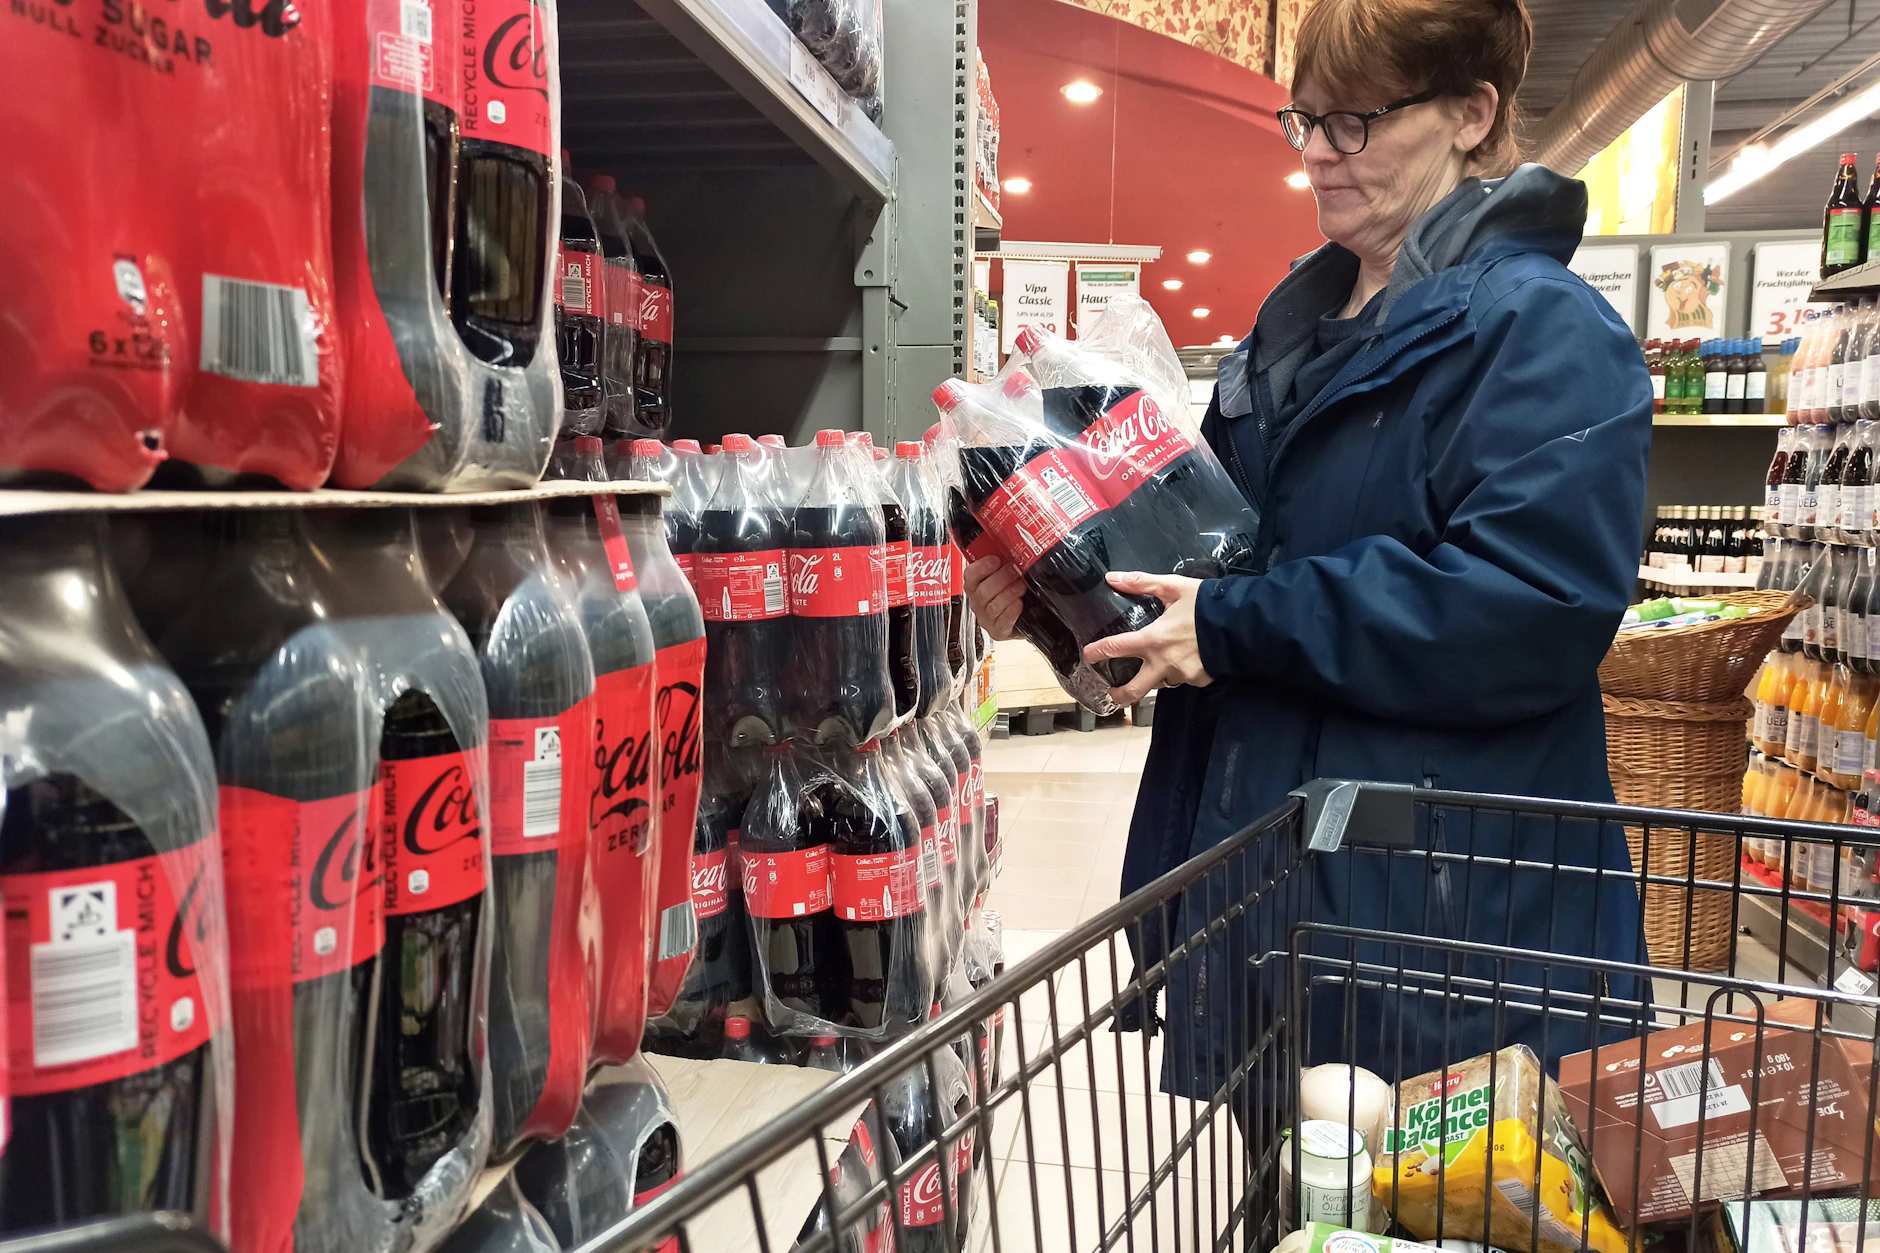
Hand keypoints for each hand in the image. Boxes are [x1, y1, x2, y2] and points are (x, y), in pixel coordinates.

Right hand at [963, 554, 1024, 639]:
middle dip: (1001, 579)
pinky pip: (1001, 622)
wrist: (1030, 615)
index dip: (981, 567)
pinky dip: (1011, 612)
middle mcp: (978, 602)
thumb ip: (1007, 562)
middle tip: (1015, 571)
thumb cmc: (1017, 591)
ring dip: (1009, 593)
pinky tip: (1019, 605)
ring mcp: (986, 618)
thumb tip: (1015, 544)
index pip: (970, 575)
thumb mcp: (1010, 574)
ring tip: (1021, 586)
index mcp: (976, 585)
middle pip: (982, 591)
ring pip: (993, 606)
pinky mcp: (997, 632)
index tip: (996, 560)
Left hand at [1082, 571, 1212, 704]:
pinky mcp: (1198, 681)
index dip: (1097, 652)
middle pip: (1134, 690)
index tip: (1088, 655)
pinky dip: (1181, 672)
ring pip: (1161, 683)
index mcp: (1153, 639)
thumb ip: (1142, 583)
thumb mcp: (1173, 587)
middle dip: (1120, 696)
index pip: (1116, 648)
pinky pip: (1183, 679)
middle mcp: (1164, 663)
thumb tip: (1113, 577)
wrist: (1241, 624)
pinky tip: (1187, 659)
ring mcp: (1181, 675)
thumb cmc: (1206, 604)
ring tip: (1158, 666)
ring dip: (1156, 677)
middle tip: (1113, 695)